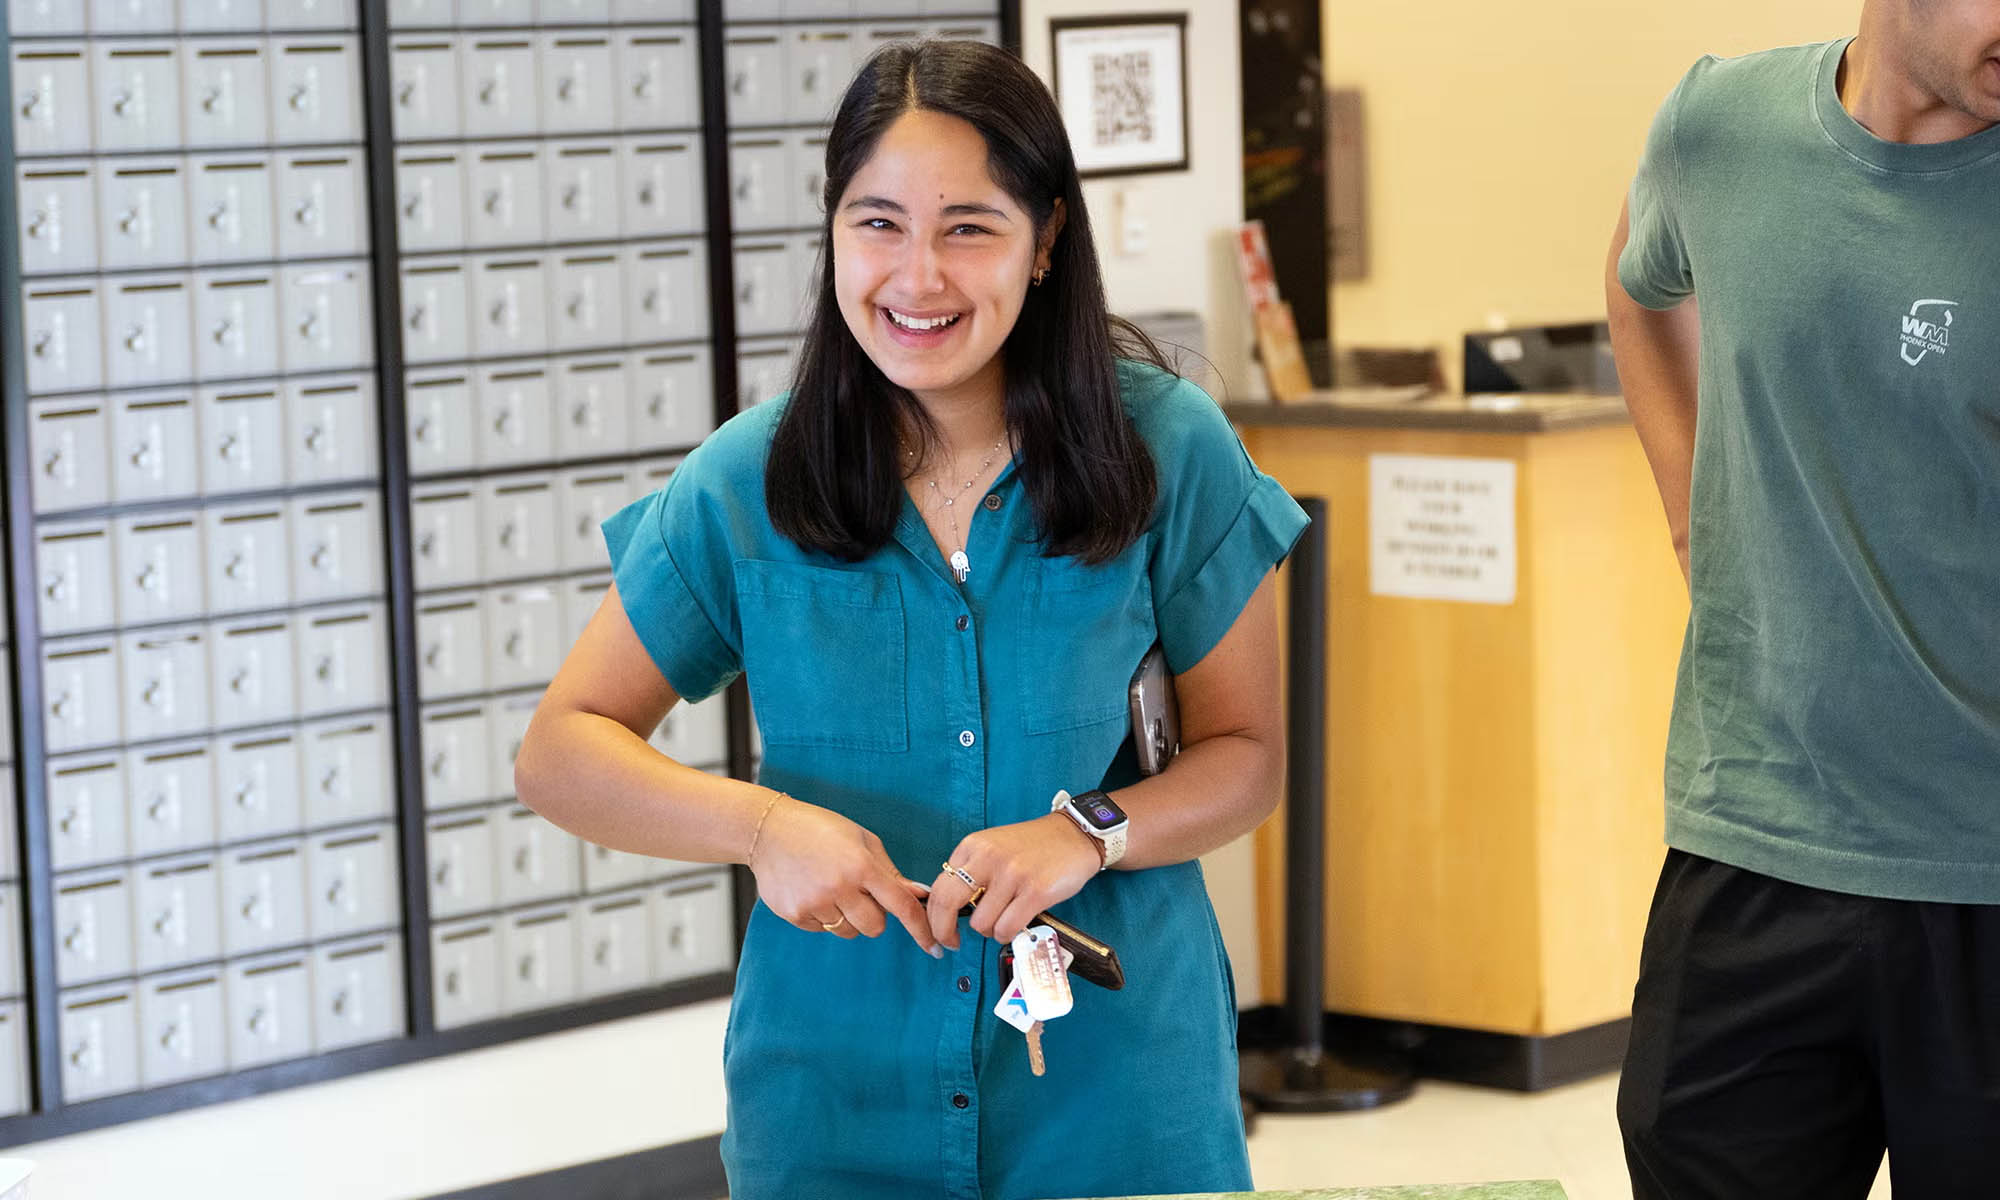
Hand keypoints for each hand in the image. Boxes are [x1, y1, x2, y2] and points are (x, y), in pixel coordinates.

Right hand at [750, 795, 939, 955]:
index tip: (935, 947)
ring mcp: (815, 903)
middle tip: (859, 893)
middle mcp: (839, 887)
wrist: (768, 830)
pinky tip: (812, 891)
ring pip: (848, 932)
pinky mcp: (795, 914)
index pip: (901, 905)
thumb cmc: (820, 830)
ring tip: (832, 889)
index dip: (921, 929)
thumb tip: (918, 895)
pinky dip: (824, 917)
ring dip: (849, 918)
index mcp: (861, 866)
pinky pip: (823, 930)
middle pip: (875, 927)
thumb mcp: (861, 840)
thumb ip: (890, 872)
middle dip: (874, 915)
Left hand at [927, 814, 1101, 949]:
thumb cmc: (1033, 847)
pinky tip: (1015, 925)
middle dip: (944, 931)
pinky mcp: (1035, 892)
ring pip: (981, 923)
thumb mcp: (993, 847)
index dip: (934, 916)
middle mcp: (988, 858)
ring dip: (990, 931)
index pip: (939, 888)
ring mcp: (1012, 875)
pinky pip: (1007, 928)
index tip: (940, 930)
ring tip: (1004, 920)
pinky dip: (1008, 934)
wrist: (1073, 836)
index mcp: (974, 846)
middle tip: (951, 943)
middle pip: (948, 904)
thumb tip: (948, 908)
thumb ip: (971, 871)